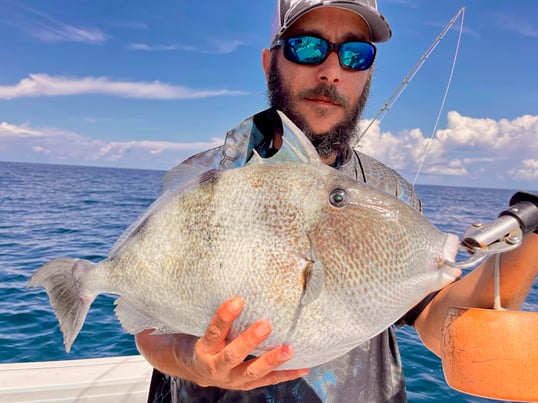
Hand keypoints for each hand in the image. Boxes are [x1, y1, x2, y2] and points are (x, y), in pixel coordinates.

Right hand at [135, 297, 308, 389]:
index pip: (212, 332)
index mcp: (201, 349)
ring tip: (289, 348)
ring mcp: (232, 378)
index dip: (223, 317)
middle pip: (233, 354)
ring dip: (271, 360)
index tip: (235, 299)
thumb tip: (176, 272)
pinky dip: (285, 374)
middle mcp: (216, 366)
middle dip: (249, 340)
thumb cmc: (192, 337)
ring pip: (253, 372)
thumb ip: (187, 305)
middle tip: (265, 324)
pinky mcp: (246, 383)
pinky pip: (267, 381)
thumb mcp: (186, 323)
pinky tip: (303, 366)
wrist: (190, 367)